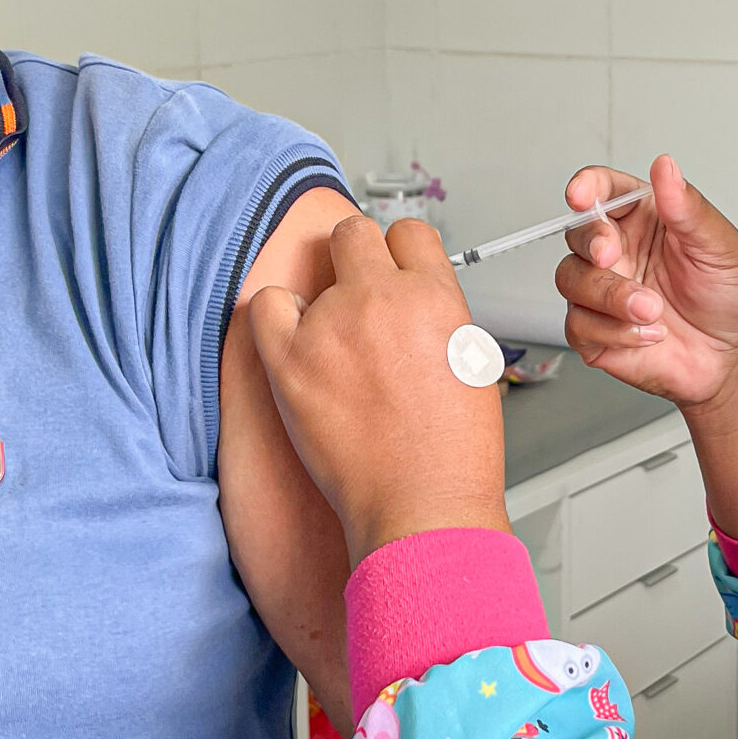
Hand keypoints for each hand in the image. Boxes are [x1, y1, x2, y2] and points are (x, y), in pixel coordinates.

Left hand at [247, 215, 508, 563]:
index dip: (398, 253)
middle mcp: (383, 299)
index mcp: (437, 297)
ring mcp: (333, 325)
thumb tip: (413, 302)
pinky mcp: (290, 359)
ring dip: (321, 301)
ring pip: (312, 270)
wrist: (421, 505)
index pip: (409, 233)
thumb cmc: (452, 452)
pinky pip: (265, 304)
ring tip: (335, 348)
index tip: (390, 269)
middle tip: (358, 298)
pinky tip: (295, 344)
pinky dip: (276, 317)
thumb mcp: (472, 362)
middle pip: (355, 235)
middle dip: (357, 259)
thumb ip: (438, 317)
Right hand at [555, 156, 737, 409]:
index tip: (580, 195)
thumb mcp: (720, 246)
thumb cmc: (733, 296)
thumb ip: (687, 207)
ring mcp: (604, 292)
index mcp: (644, 220)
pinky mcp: (597, 332)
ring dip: (609, 295)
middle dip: (591, 242)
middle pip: (577, 233)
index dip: (586, 187)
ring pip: (571, 279)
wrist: (736, 358)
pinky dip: (614, 331)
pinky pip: (578, 324)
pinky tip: (650, 335)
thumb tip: (665, 166)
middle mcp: (619, 252)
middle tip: (611, 255)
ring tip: (653, 310)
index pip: (603, 191)